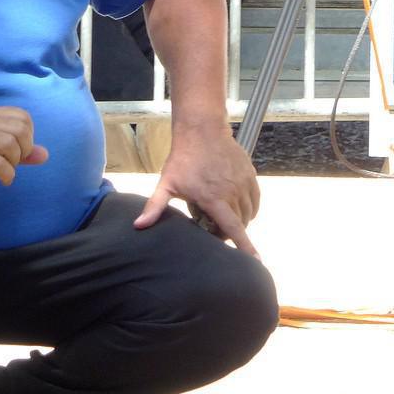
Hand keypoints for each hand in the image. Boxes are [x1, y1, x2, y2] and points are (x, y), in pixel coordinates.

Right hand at [0, 107, 48, 197]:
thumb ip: (19, 151)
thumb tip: (45, 155)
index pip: (22, 116)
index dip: (28, 136)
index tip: (19, 150)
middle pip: (20, 130)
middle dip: (24, 150)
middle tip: (14, 162)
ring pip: (11, 145)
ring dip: (14, 163)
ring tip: (6, 170)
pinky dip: (7, 175)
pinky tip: (3, 180)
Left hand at [133, 123, 260, 257]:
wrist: (202, 131)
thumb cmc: (183, 159)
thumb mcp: (166, 184)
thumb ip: (154, 207)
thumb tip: (138, 226)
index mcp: (214, 199)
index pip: (233, 229)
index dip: (245, 247)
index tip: (255, 262)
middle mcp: (233, 193)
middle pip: (239, 224)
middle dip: (228, 231)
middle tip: (211, 225)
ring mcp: (244, 184)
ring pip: (248, 213)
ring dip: (239, 220)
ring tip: (220, 214)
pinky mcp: (250, 175)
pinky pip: (255, 200)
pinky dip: (248, 208)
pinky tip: (235, 206)